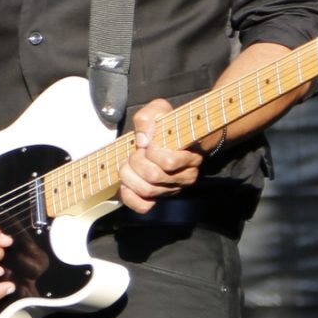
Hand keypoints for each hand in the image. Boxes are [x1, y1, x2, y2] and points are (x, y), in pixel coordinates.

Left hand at [118, 97, 204, 213]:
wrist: (170, 138)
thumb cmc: (166, 125)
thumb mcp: (158, 111)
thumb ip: (148, 119)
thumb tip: (142, 141)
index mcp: (190, 156)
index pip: (168, 162)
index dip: (152, 152)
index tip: (150, 143)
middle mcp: (185, 176)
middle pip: (153, 177)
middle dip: (136, 162)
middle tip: (136, 153)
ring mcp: (172, 189)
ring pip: (147, 190)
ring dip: (129, 176)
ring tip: (129, 164)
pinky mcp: (160, 197)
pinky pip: (144, 206)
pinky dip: (130, 197)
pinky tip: (126, 184)